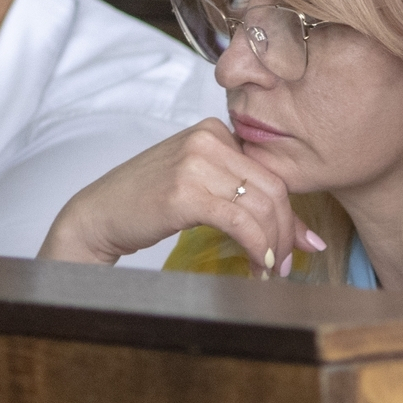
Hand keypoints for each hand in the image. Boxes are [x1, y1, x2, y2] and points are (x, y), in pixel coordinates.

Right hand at [38, 117, 326, 271]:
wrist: (97, 214)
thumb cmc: (146, 204)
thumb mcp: (200, 189)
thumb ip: (245, 201)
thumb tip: (305, 237)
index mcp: (214, 131)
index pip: (271, 173)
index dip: (291, 214)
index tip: (300, 245)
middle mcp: (207, 138)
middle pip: (273, 189)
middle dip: (286, 233)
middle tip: (285, 265)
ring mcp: (195, 162)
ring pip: (260, 206)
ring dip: (272, 246)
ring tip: (268, 271)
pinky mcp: (184, 191)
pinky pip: (239, 221)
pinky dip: (255, 247)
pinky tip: (256, 266)